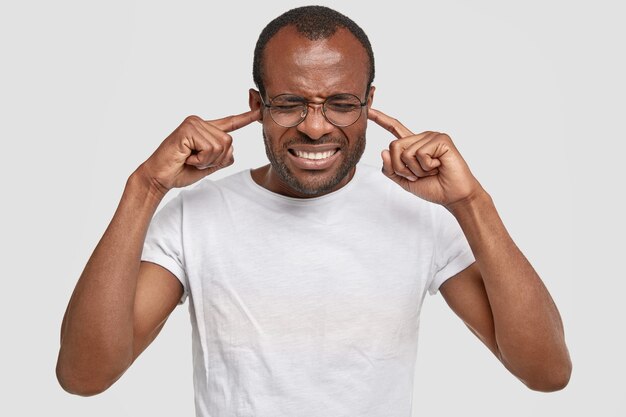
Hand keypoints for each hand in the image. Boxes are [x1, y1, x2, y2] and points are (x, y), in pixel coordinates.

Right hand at [139, 109, 260, 195]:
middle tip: (196, 161)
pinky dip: (201, 159)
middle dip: (216, 159)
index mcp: (206, 130)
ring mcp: (194, 123)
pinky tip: (186, 158)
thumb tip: (232, 148)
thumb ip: (222, 156)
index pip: (230, 122)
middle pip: (229, 141)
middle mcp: (200, 122)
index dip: (246, 117)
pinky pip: (210, 148)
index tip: (260, 109)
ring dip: (207, 160)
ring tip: (190, 159)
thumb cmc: (181, 171)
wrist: (159, 178)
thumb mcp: (208, 165)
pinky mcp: (188, 128)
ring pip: (221, 145)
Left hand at [368, 108, 482, 207]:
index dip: (380, 119)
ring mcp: (432, 137)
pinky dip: (426, 167)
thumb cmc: (432, 188)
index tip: (368, 110)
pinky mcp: (441, 139)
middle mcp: (421, 137)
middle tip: (418, 176)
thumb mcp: (404, 181)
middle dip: (402, 168)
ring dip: (416, 170)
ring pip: (405, 152)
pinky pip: (420, 153)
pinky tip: (438, 167)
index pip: (394, 128)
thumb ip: (390, 169)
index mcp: (413, 145)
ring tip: (431, 171)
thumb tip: (383, 150)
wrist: (453, 196)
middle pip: (393, 147)